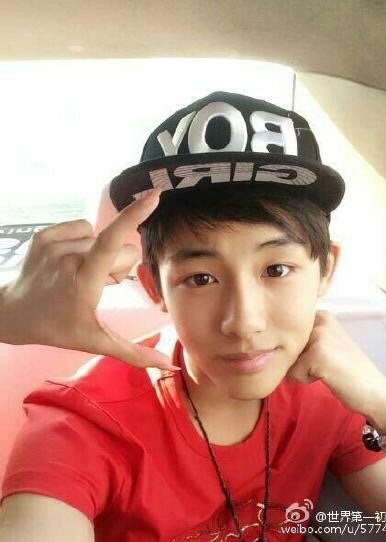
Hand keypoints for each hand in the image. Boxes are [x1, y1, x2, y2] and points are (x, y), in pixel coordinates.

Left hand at [0, 189, 177, 369]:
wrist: (12, 311)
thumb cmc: (57, 327)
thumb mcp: (95, 341)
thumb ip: (134, 353)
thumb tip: (169, 365)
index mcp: (84, 282)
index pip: (113, 242)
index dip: (134, 217)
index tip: (154, 196)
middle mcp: (70, 257)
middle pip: (119, 250)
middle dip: (118, 266)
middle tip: (97, 286)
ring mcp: (55, 243)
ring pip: (101, 238)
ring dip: (100, 256)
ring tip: (82, 274)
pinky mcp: (45, 233)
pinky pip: (82, 227)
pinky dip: (83, 242)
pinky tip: (72, 260)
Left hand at [286, 311, 385, 429]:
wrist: (374, 392)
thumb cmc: (346, 371)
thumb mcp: (325, 345)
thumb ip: (302, 340)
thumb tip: (264, 346)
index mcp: (321, 315)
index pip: (287, 334)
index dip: (298, 352)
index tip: (321, 357)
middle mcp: (319, 320)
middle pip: (285, 346)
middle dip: (298, 361)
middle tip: (326, 365)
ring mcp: (319, 335)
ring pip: (287, 360)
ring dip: (301, 370)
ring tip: (327, 370)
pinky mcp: (317, 353)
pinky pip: (293, 373)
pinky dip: (306, 380)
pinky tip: (328, 376)